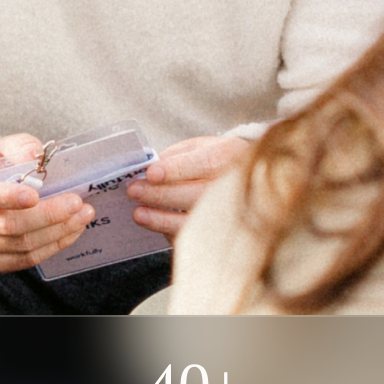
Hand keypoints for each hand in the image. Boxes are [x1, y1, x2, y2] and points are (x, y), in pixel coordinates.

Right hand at [0, 134, 96, 272]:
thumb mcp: (6, 146)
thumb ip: (22, 148)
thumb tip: (36, 158)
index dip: (7, 198)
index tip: (35, 196)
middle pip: (8, 225)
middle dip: (49, 216)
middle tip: (78, 204)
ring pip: (20, 245)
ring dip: (57, 233)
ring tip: (83, 217)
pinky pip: (23, 260)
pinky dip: (51, 248)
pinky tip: (70, 232)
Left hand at [124, 134, 252, 236]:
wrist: (248, 178)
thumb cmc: (216, 159)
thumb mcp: (200, 146)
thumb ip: (176, 156)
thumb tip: (147, 169)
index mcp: (229, 155)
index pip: (204, 164)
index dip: (176, 170)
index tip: (151, 174)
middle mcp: (233, 185)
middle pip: (197, 194)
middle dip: (162, 194)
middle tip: (134, 191)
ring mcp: (229, 211)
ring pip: (195, 221)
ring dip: (162, 219)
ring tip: (138, 214)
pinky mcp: (220, 232)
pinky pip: (193, 236)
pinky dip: (170, 231)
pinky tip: (155, 223)